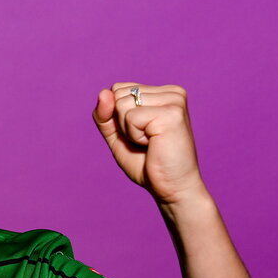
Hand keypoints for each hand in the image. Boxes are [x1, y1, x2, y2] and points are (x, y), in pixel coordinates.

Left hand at [92, 82, 205, 204]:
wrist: (171, 188)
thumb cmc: (148, 164)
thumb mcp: (117, 136)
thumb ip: (105, 115)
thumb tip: (103, 92)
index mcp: (162, 93)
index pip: (117, 89)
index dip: (117, 116)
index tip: (140, 133)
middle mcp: (171, 92)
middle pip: (118, 94)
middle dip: (121, 123)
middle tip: (146, 141)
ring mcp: (174, 100)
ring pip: (121, 104)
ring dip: (128, 131)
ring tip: (151, 143)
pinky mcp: (172, 113)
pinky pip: (130, 118)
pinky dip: (134, 136)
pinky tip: (154, 144)